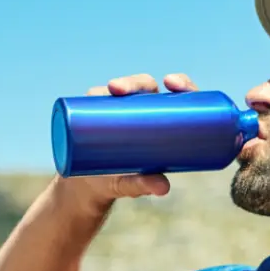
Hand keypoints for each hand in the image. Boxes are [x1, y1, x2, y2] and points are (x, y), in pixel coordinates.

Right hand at [57, 73, 199, 208]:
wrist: (89, 186)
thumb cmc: (120, 179)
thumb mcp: (132, 184)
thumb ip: (145, 184)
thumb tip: (163, 188)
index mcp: (160, 119)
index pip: (176, 94)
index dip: (180, 83)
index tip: (175, 84)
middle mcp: (139, 109)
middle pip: (145, 86)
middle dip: (140, 83)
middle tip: (136, 93)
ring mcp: (116, 109)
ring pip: (121, 88)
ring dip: (121, 83)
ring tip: (114, 89)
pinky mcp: (95, 113)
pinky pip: (96, 97)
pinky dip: (96, 93)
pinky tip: (96, 92)